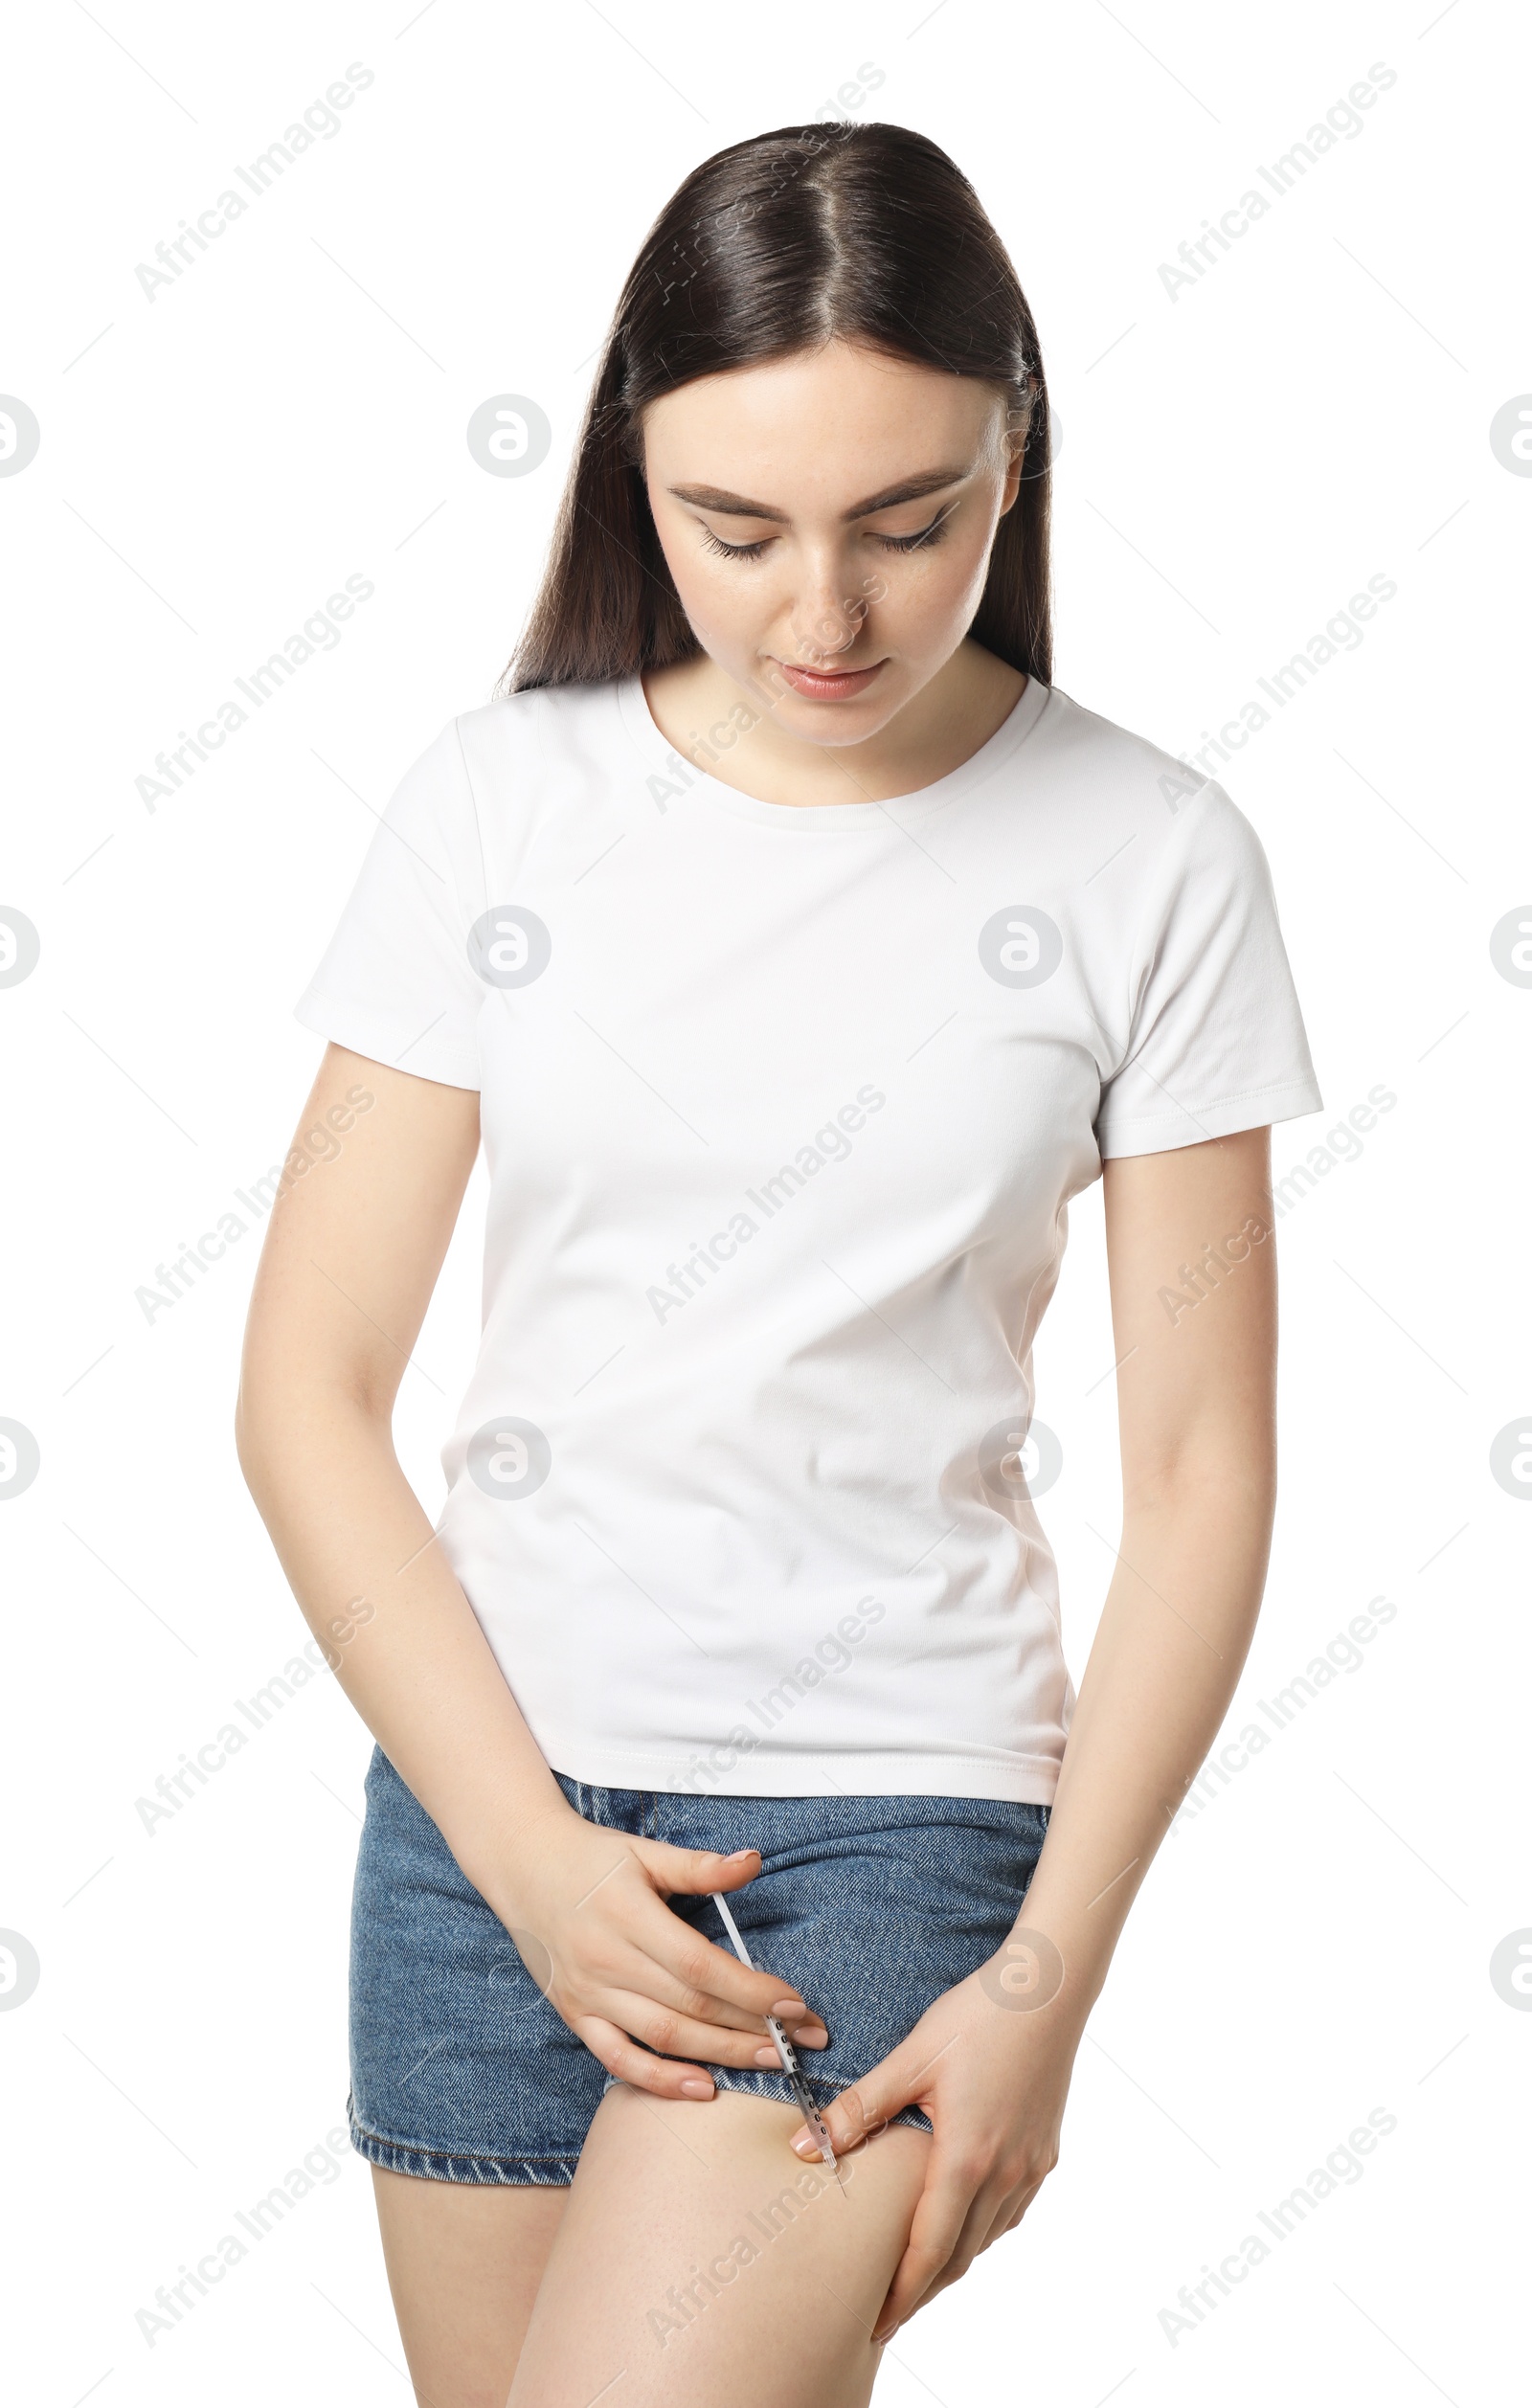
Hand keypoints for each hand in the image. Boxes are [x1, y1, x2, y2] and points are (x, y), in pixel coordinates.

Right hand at [483, 1805, 828, 2099]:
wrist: (522, 1866)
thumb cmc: (590, 1858)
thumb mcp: (644, 1852)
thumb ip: (699, 1866)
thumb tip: (753, 1862)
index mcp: (628, 1915)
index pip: (701, 1965)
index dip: (750, 1989)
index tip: (794, 2003)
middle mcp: (607, 1961)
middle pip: (689, 2007)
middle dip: (751, 2029)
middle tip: (798, 2042)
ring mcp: (589, 1994)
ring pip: (662, 2037)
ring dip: (720, 2055)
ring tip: (767, 2062)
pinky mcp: (576, 2015)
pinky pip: (618, 2059)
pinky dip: (659, 2080)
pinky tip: (700, 2088)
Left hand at [787, 1954, 1078, 2341]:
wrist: (1048, 1990)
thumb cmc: (977, 2018)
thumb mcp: (911, 2058)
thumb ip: (859, 2108)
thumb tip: (805, 2147)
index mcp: (967, 2159)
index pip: (929, 2250)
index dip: (901, 2294)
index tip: (875, 2323)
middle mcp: (1005, 2175)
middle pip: (958, 2257)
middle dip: (921, 2291)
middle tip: (884, 2313)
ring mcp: (1030, 2167)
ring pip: (986, 2239)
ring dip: (950, 2263)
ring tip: (913, 2275)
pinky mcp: (1044, 2154)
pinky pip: (1009, 2214)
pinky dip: (980, 2232)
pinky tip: (960, 2224)